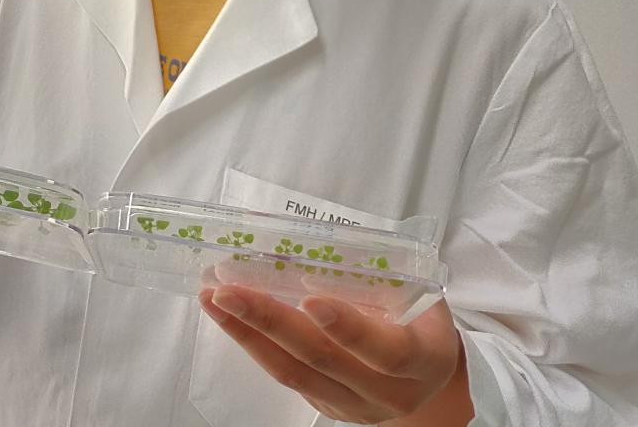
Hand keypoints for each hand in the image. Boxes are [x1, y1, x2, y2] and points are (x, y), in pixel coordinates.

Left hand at [199, 287, 472, 424]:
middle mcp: (388, 392)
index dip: (349, 328)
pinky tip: (228, 316)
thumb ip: (382, 274)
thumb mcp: (418, 296)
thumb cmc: (419, 322)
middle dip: (271, 323)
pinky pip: (285, 376)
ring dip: (247, 334)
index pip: (386, 351)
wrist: (426, 384)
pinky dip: (253, 343)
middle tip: (229, 291)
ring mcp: (353, 405)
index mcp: (423, 360)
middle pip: (323, 361)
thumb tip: (320, 235)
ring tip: (214, 299)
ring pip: (293, 373)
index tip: (310, 300)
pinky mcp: (325, 405)